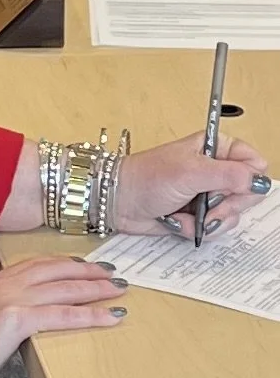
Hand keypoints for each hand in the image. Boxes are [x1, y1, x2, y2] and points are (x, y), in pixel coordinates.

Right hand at [0, 256, 127, 377]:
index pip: (32, 267)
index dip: (60, 264)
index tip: (79, 265)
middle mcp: (0, 286)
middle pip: (54, 270)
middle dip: (86, 270)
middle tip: (110, 272)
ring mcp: (7, 300)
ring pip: (63, 287)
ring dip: (96, 287)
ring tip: (118, 289)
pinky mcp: (14, 320)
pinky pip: (62, 314)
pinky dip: (91, 314)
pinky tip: (110, 316)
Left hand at [115, 132, 271, 239]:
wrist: (118, 202)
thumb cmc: (147, 178)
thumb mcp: (191, 172)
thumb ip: (229, 176)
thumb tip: (259, 182)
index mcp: (216, 148)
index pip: (254, 162)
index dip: (249, 179)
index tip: (233, 188)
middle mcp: (215, 170)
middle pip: (247, 192)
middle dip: (229, 205)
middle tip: (210, 205)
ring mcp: (207, 193)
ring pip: (232, 213)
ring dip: (210, 219)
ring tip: (189, 215)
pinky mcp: (197, 214)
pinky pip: (213, 227)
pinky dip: (197, 228)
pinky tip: (179, 221)